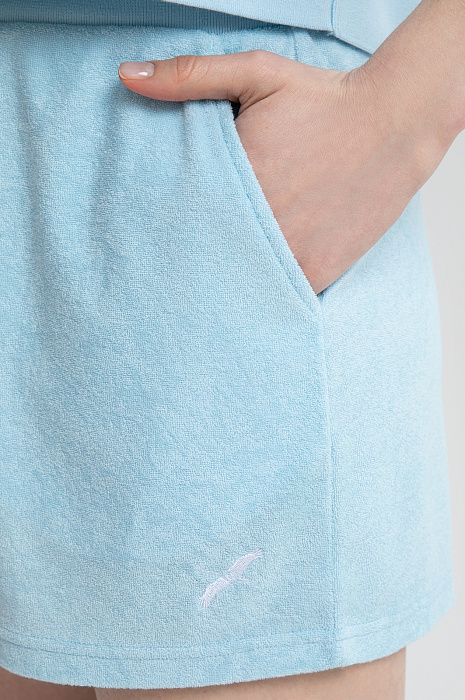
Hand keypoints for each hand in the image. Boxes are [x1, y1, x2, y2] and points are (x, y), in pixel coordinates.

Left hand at [118, 50, 441, 294]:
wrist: (395, 124)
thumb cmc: (323, 100)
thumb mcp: (256, 74)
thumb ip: (190, 75)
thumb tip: (127, 76)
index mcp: (238, 180)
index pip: (181, 220)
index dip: (162, 233)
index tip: (146, 241)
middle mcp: (264, 223)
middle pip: (208, 259)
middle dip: (190, 264)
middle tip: (168, 276)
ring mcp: (293, 253)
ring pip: (241, 285)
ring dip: (225, 285)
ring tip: (205, 288)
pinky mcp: (319, 271)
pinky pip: (278, 297)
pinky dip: (262, 297)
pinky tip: (247, 293)